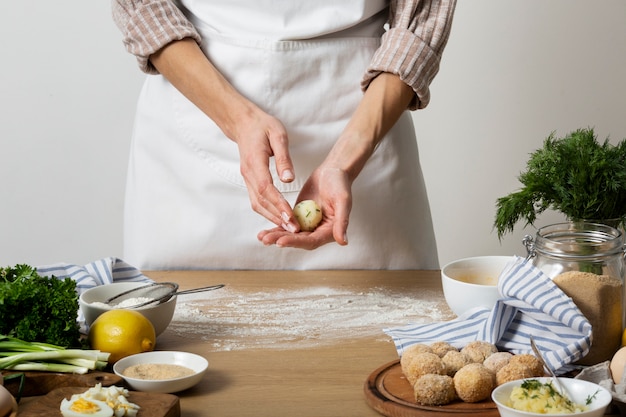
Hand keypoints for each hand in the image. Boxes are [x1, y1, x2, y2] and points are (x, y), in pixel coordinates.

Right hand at [233, 110, 299, 231]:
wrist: (243, 123)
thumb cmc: (263, 126)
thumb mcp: (278, 135)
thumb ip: (284, 158)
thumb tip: (288, 179)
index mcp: (255, 162)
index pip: (266, 188)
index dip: (278, 204)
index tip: (290, 216)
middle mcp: (248, 174)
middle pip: (261, 201)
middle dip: (277, 217)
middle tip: (293, 229)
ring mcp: (247, 178)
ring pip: (257, 204)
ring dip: (272, 217)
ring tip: (289, 228)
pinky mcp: (250, 181)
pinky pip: (257, 200)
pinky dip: (268, 211)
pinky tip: (280, 218)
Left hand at [257, 166, 350, 248]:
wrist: (332, 172)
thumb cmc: (340, 184)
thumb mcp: (343, 201)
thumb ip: (342, 221)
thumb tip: (343, 242)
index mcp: (330, 232)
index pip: (311, 241)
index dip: (296, 242)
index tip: (281, 241)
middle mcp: (318, 232)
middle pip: (298, 240)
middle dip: (282, 239)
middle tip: (266, 239)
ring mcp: (308, 225)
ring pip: (290, 234)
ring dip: (276, 236)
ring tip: (262, 237)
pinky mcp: (298, 217)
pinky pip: (286, 224)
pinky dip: (276, 228)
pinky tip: (264, 231)